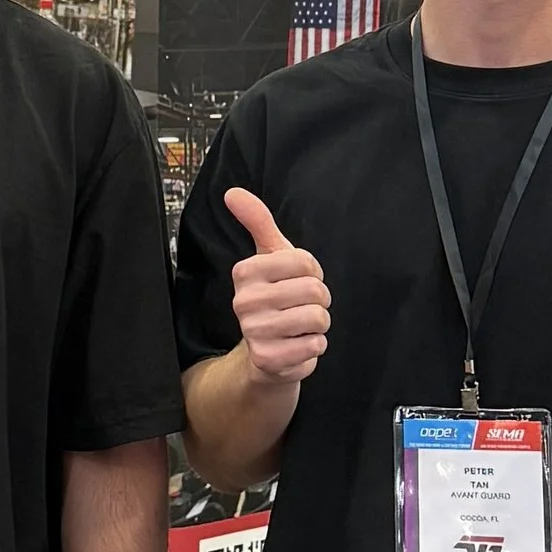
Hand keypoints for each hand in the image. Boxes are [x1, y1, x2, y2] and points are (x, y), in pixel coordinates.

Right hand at [224, 186, 330, 385]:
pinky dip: (315, 346)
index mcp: (245, 272)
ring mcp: (254, 332)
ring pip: (318, 318)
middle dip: (319, 300)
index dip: (312, 273)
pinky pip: (315, 345)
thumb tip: (233, 192)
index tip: (296, 281)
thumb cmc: (274, 296)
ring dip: (318, 324)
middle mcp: (244, 301)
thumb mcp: (269, 256)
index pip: (305, 262)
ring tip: (299, 326)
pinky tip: (297, 345)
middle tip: (300, 306)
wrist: (266, 352)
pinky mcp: (269, 359)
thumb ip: (257, 221)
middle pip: (315, 290)